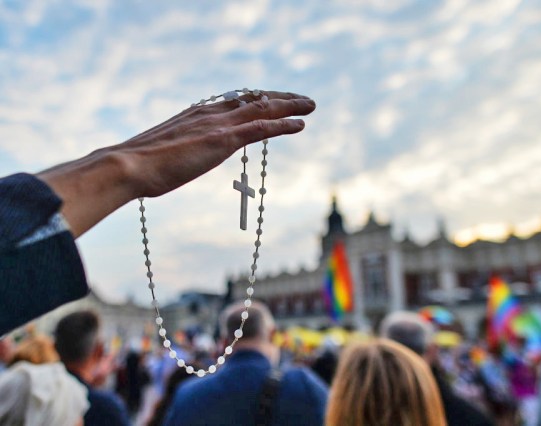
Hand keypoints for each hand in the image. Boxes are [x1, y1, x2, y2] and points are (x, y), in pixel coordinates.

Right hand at [38, 90, 315, 236]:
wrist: (128, 166)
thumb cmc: (140, 166)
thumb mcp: (164, 153)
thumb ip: (178, 151)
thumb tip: (176, 160)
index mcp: (196, 114)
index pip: (234, 101)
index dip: (257, 99)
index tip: (272, 100)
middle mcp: (210, 113)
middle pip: (253, 100)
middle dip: (280, 99)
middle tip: (301, 100)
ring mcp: (218, 125)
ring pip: (262, 109)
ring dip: (289, 106)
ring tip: (310, 106)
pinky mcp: (223, 140)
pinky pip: (261, 128)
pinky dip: (283, 125)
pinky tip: (300, 124)